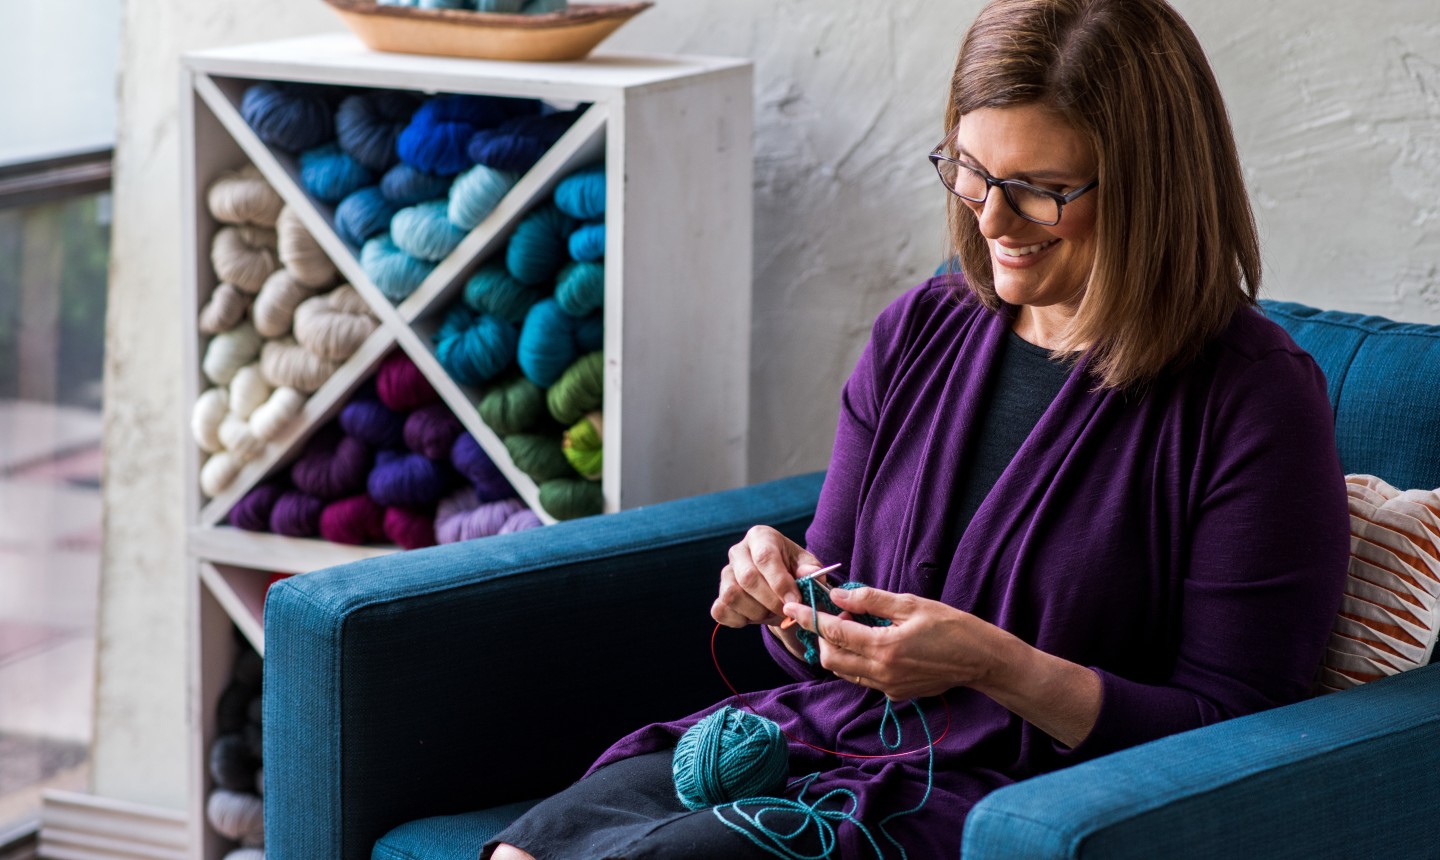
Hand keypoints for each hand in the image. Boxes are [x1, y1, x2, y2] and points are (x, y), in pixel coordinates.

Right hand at [712, 525, 822, 628]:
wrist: (781, 588)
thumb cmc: (795, 572)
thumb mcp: (809, 567)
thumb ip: (812, 570)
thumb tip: (806, 573)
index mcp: (761, 537)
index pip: (765, 557)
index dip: (780, 582)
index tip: (795, 601)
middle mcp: (738, 551)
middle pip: (747, 578)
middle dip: (770, 601)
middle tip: (786, 611)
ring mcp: (725, 573)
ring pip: (732, 595)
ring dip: (756, 612)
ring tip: (772, 613)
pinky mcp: (718, 595)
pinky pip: (720, 610)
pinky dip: (739, 620)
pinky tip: (755, 617)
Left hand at [782, 585, 1011, 699]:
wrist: (982, 660)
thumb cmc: (952, 626)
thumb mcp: (911, 603)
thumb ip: (871, 599)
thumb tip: (838, 594)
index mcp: (884, 647)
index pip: (833, 632)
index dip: (809, 617)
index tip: (792, 606)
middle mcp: (881, 672)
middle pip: (830, 657)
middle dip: (823, 635)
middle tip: (841, 611)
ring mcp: (888, 687)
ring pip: (844, 671)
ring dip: (838, 648)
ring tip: (857, 624)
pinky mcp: (895, 694)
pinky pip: (862, 678)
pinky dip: (855, 659)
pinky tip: (872, 641)